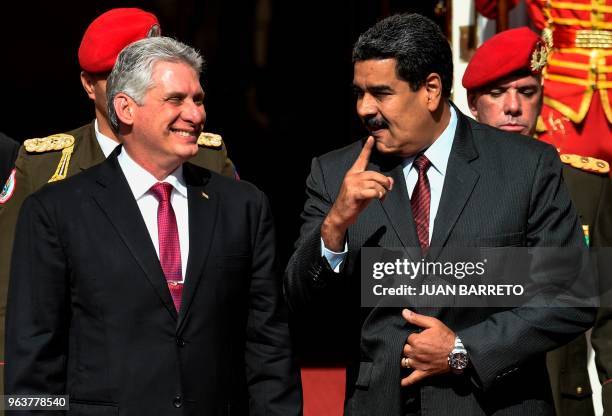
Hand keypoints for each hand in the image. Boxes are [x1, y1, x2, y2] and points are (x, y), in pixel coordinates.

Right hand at [321, 136, 392, 250]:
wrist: (341, 215)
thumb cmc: (353, 203)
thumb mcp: (366, 191)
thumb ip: (377, 184)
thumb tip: (390, 181)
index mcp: (353, 173)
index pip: (362, 158)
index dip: (367, 148)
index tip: (371, 138)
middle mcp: (352, 176)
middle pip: (375, 174)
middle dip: (384, 183)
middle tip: (388, 191)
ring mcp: (352, 184)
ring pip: (375, 183)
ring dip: (382, 192)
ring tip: (381, 197)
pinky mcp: (354, 193)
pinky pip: (372, 191)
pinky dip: (378, 195)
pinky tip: (378, 199)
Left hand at [400, 309, 455, 386]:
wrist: (459, 354)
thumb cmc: (447, 338)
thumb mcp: (433, 323)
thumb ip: (417, 318)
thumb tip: (404, 312)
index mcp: (416, 340)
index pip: (406, 337)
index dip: (411, 336)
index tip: (417, 335)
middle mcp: (415, 353)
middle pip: (404, 349)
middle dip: (408, 346)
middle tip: (415, 345)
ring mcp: (418, 364)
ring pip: (405, 361)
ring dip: (406, 359)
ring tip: (409, 356)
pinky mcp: (424, 373)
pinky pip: (412, 379)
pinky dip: (406, 381)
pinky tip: (401, 382)